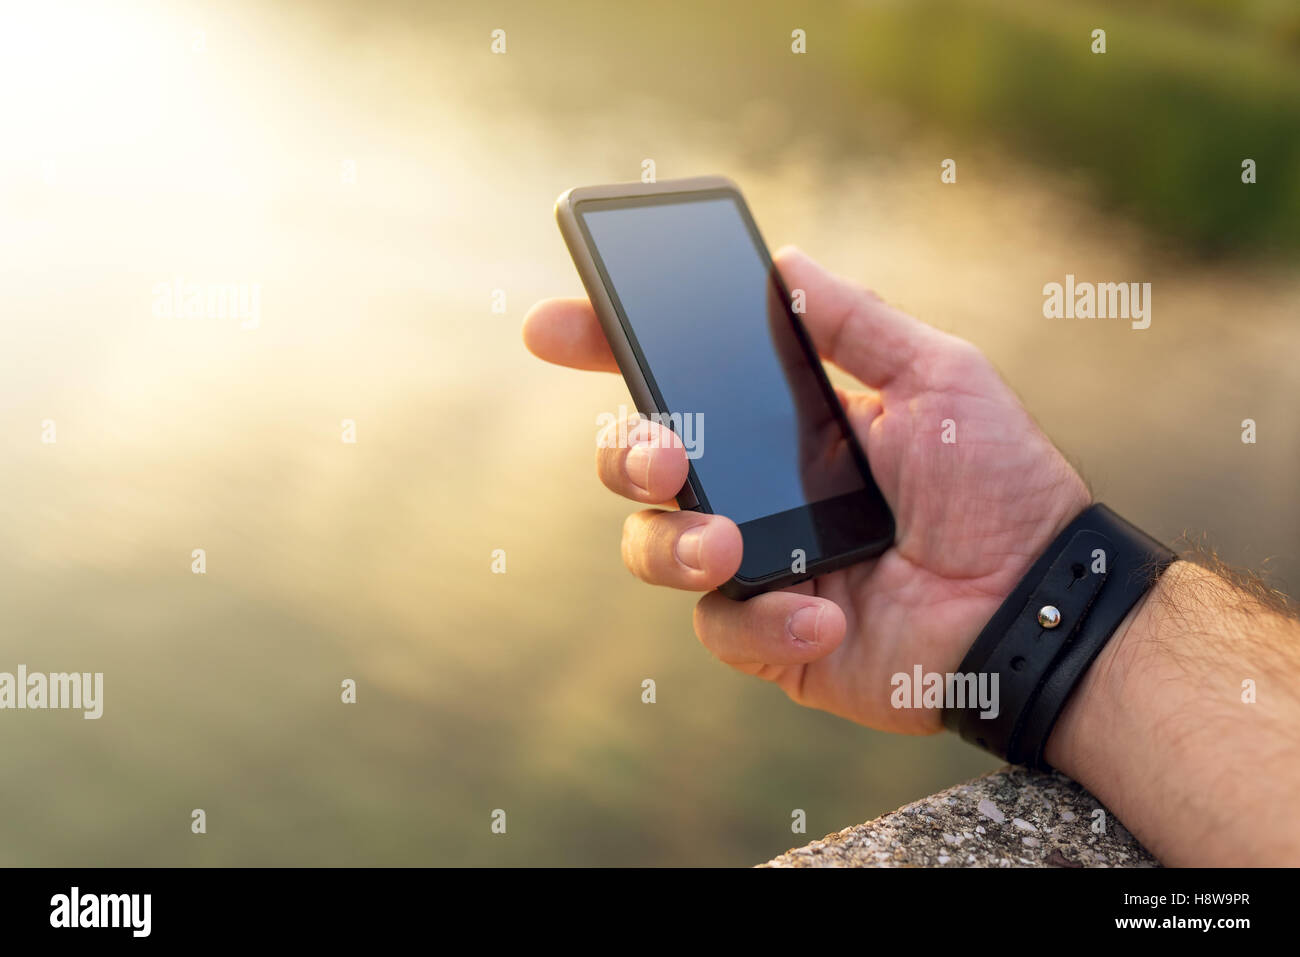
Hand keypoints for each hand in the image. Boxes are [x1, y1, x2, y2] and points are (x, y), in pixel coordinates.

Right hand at [523, 247, 1089, 733]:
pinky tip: (825, 609)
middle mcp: (756, 490)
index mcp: (783, 424)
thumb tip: (784, 260)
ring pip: (652, 547)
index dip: (605, 351)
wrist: (1038, 601)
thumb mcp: (940, 377)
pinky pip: (720, 627)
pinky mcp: (772, 634)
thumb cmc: (1001, 484)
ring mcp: (758, 564)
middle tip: (662, 455)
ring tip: (728, 544)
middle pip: (635, 464)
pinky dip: (763, 615)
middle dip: (621, 453)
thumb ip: (857, 322)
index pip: (677, 382)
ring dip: (671, 543)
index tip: (552, 328)